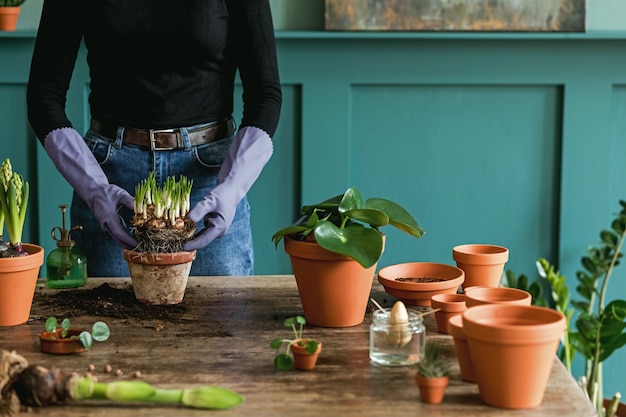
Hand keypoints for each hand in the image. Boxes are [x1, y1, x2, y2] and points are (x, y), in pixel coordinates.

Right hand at [91, 184, 136, 248]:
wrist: (93, 192)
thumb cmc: (106, 192)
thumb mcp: (120, 194)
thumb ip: (131, 201)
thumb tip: (142, 208)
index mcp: (108, 217)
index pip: (119, 233)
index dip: (129, 240)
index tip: (139, 244)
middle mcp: (106, 225)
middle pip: (119, 240)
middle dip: (131, 245)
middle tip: (144, 248)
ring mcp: (106, 227)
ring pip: (118, 239)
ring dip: (128, 243)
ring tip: (142, 245)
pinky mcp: (108, 227)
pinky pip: (117, 236)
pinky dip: (125, 239)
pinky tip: (135, 239)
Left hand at [183, 126, 272, 250]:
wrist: (231, 191)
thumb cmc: (222, 195)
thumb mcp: (209, 201)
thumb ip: (199, 210)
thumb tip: (189, 219)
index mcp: (220, 227)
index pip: (204, 240)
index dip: (193, 245)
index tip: (182, 247)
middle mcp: (219, 231)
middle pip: (202, 240)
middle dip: (190, 241)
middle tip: (175, 241)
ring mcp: (216, 230)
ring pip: (201, 236)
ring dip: (191, 236)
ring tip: (177, 236)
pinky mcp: (213, 226)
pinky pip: (202, 232)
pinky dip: (194, 231)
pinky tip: (185, 229)